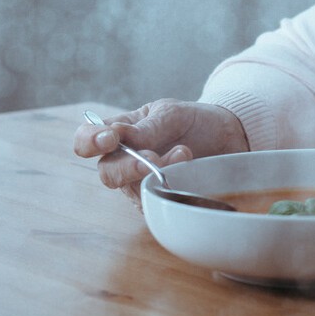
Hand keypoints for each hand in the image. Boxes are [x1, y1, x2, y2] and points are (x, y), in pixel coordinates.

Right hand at [73, 99, 248, 207]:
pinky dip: (171, 187)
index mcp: (120, 132)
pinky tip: (189, 170)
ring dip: (156, 174)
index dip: (89, 142)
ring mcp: (141, 183)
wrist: (228, 136)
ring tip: (184, 153)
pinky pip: (156, 202)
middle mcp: (124, 160)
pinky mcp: (160, 199)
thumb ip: (147, 126)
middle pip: (106, 172)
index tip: (110, 138)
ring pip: (132, 190)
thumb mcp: (172, 113)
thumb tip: (116, 134)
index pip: (86, 139)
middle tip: (152, 158)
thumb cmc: (193, 121)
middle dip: (128, 167)